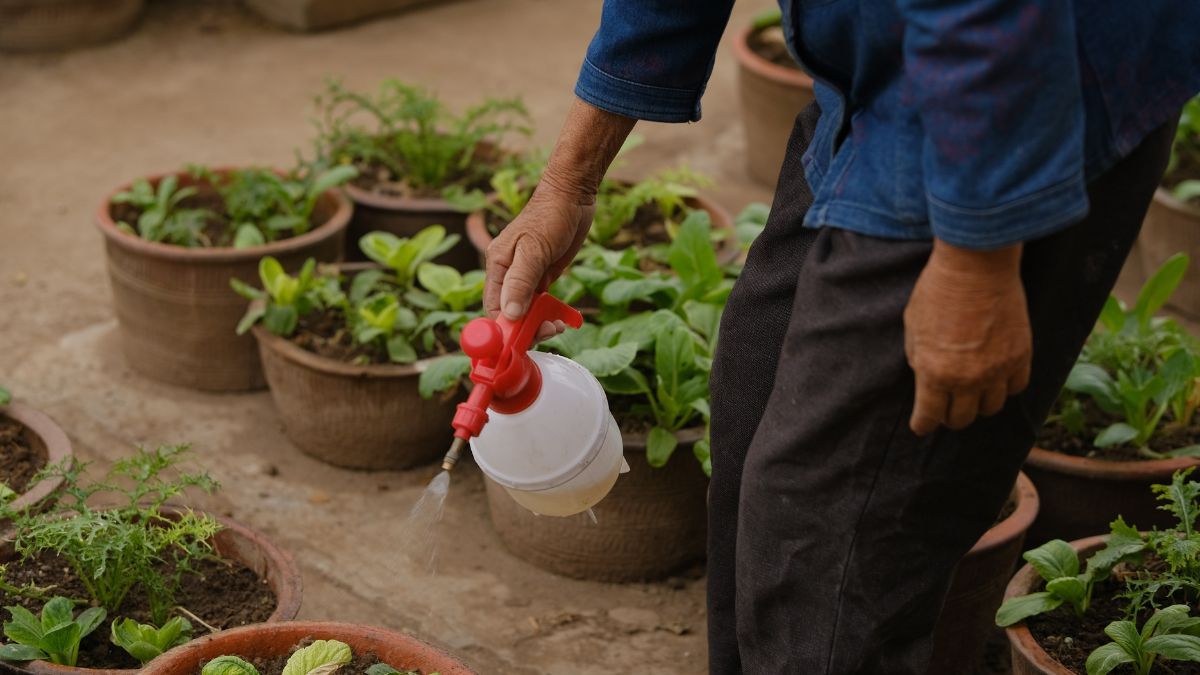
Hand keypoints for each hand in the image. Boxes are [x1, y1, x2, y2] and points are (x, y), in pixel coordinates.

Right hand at [482, 97, 635, 333]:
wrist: (572, 195)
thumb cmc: (550, 216)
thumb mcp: (534, 250)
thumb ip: (521, 282)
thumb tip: (510, 315)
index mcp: (497, 265)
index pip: (492, 308)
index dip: (504, 329)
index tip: (521, 342)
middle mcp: (507, 273)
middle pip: (508, 314)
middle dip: (525, 329)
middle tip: (548, 333)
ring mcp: (525, 276)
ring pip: (525, 312)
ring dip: (538, 324)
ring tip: (556, 327)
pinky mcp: (541, 276)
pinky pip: (539, 303)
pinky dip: (548, 314)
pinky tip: (561, 320)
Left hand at [904, 240, 1031, 434]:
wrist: (975, 266)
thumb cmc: (937, 292)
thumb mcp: (913, 327)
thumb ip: (919, 359)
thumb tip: (926, 377)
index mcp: (934, 372)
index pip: (929, 416)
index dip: (923, 425)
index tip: (922, 426)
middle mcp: (967, 378)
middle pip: (961, 419)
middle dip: (949, 417)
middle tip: (945, 409)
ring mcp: (997, 369)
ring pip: (991, 409)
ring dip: (978, 406)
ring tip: (971, 396)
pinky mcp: (1021, 355)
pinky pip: (1016, 388)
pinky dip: (1005, 389)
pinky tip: (996, 380)